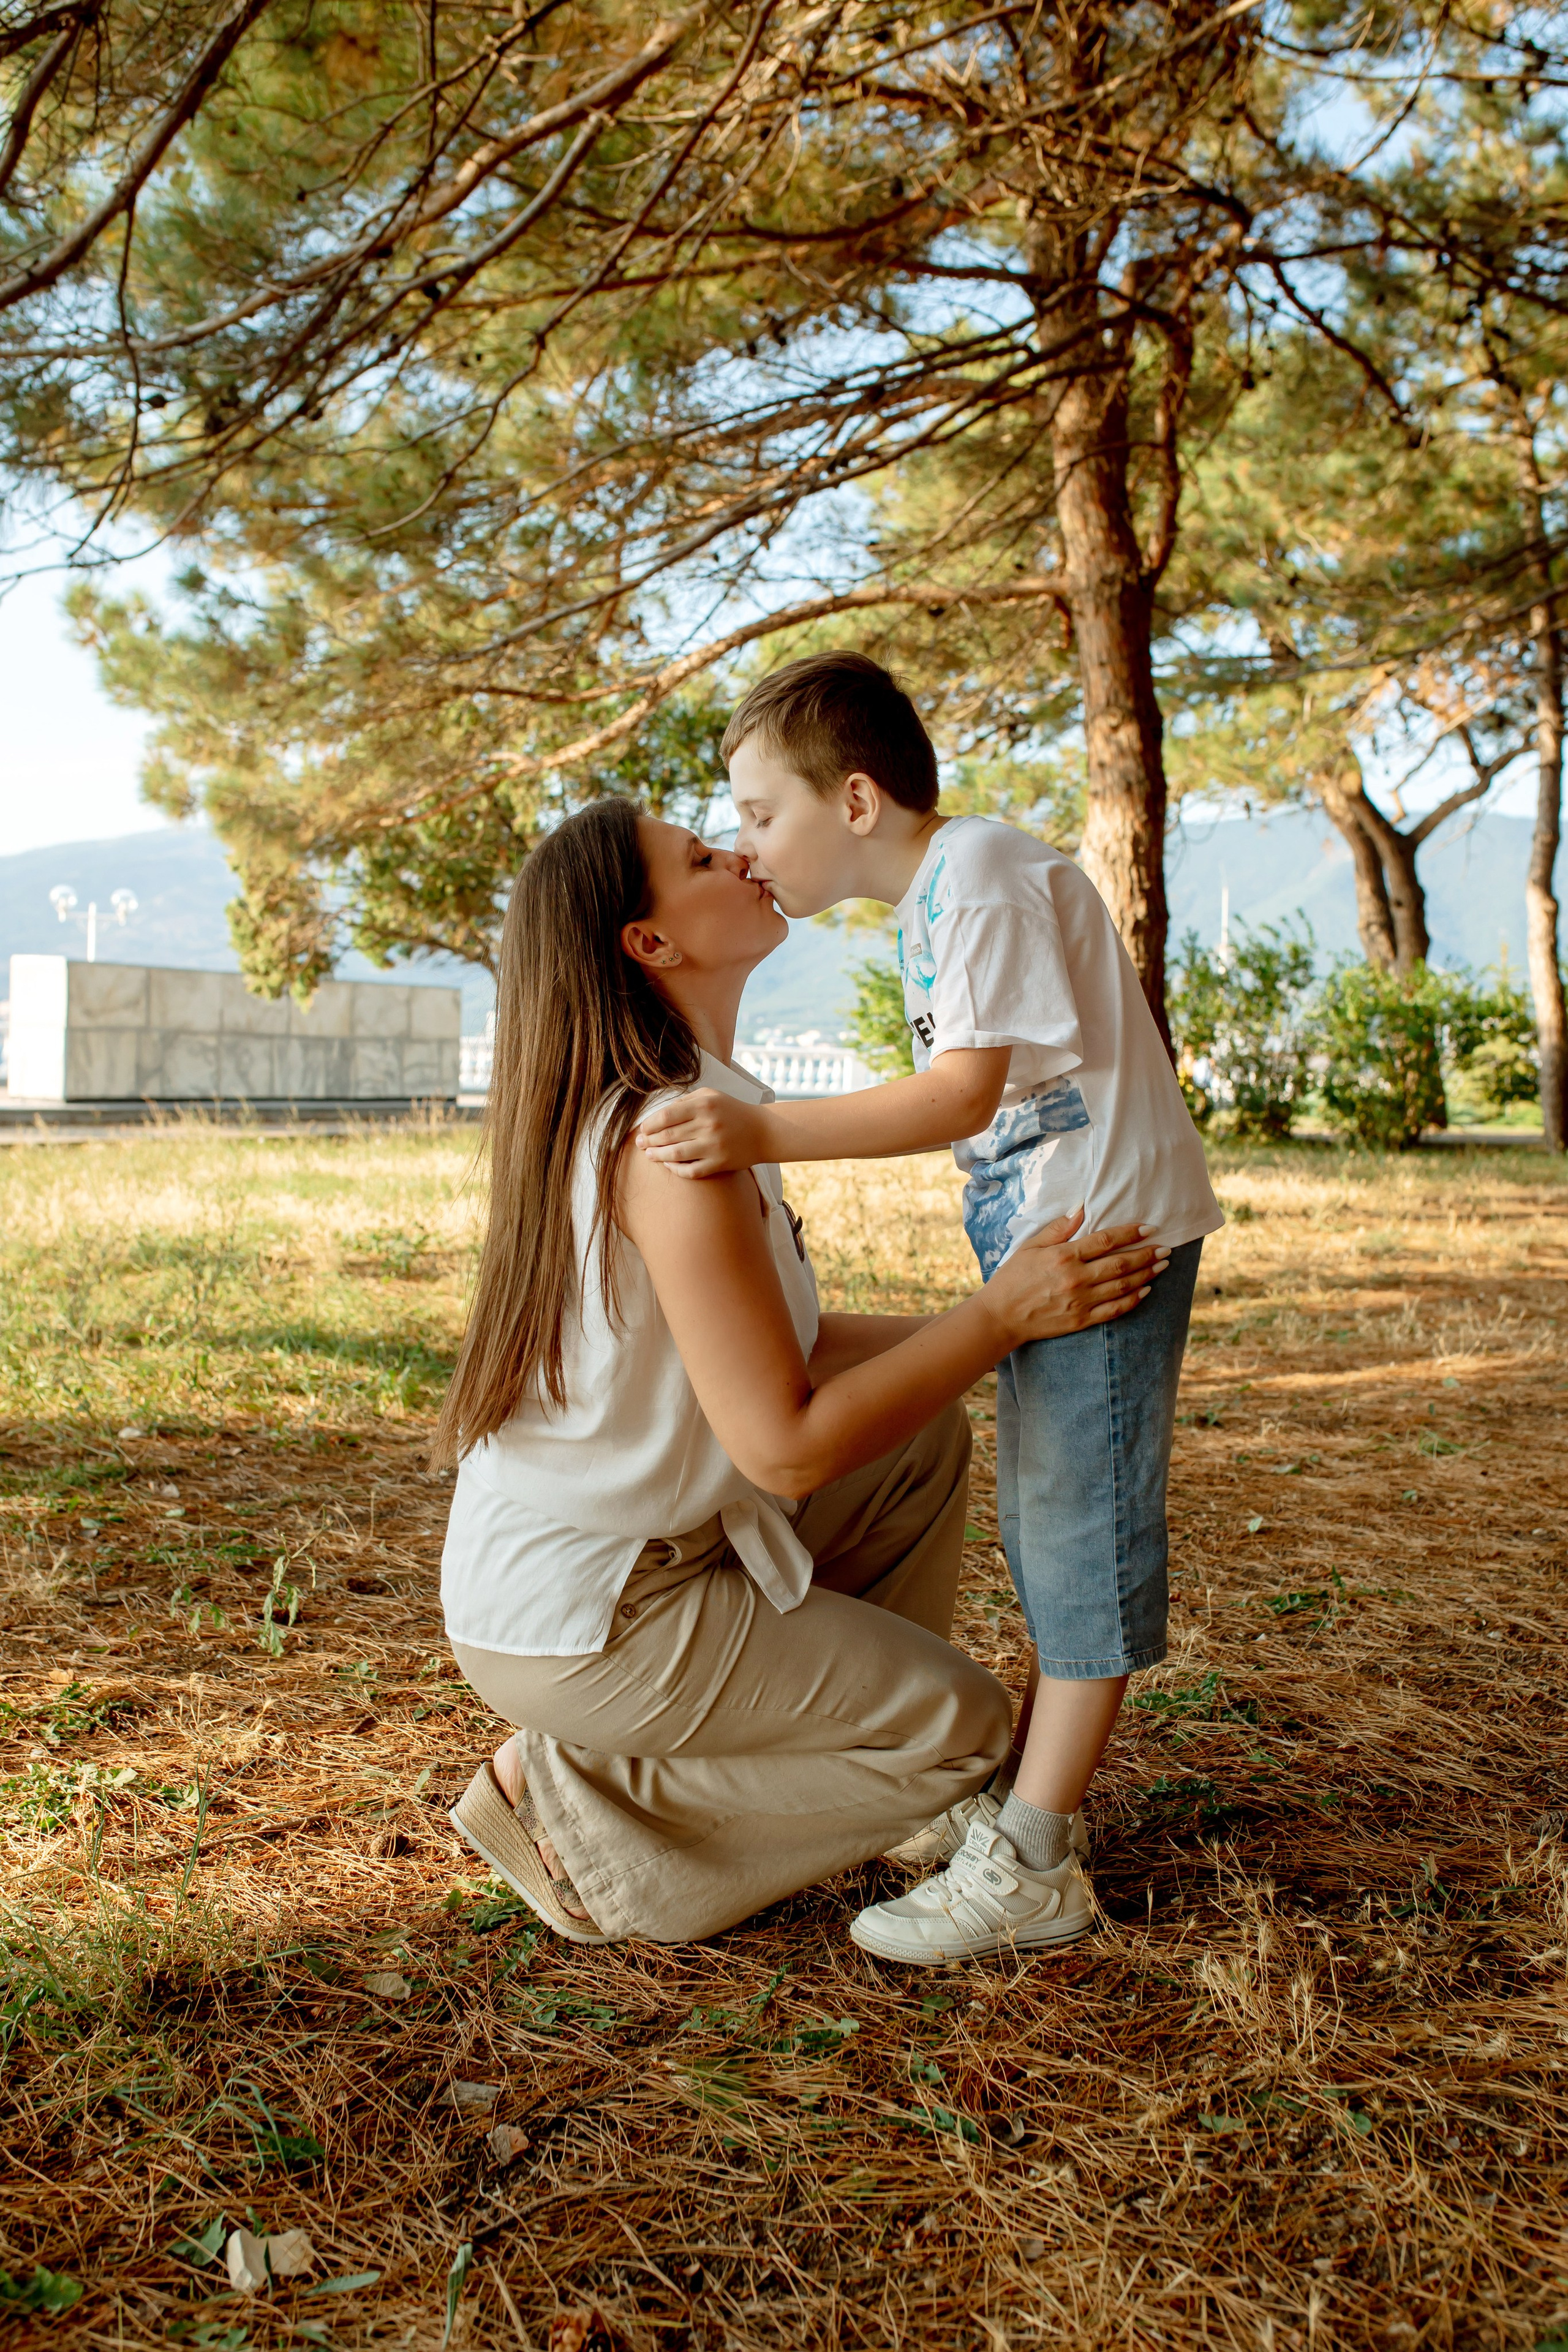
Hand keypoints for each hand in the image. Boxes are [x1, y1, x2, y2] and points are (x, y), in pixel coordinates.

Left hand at [636, 1087, 771, 1177]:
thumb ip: (685, 1101)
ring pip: (675, 1154)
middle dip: (649, 1140)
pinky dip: (676, 1169)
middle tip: (639, 1143)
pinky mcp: (719, 1163)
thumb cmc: (732, 1111)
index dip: (649, 1124)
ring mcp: (714, 1146)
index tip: (642, 1129)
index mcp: (704, 1105)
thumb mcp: (711, 1095)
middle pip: (668, 1136)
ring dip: (657, 1156)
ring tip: (648, 1154)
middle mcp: (708, 1125)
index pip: (666, 1116)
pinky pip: (691, 1171)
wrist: (763, 1131)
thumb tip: (658, 1115)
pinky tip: (668, 1165)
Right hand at [983, 1211, 1166, 1348]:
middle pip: (1121, 1264)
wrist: (1001, 1317)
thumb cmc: (1013, 1278)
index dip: (1131, 1233)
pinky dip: (1133, 1300)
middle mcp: (1076, 1279)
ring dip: (1146, 1274)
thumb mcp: (1031, 1246)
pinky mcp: (1081, 1320)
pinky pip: (1114, 1310)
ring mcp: (1080, 1302)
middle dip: (1146, 1254)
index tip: (1148, 1227)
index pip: (1106, 1240)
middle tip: (1165, 1247)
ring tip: (1162, 1265)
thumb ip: (1059, 1229)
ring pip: (1122, 1287)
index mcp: (1064, 1256)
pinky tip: (1146, 1291)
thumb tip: (1081, 1209)